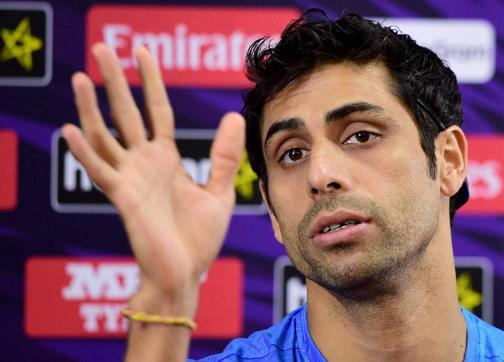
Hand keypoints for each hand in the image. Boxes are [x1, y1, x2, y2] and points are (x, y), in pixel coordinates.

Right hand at [62, 43, 244, 315]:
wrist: (186, 272)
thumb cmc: (199, 237)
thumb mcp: (220, 192)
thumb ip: (224, 156)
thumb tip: (233, 116)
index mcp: (166, 159)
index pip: (156, 111)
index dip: (151, 82)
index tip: (142, 52)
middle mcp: (144, 164)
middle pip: (126, 114)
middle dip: (115, 81)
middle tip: (102, 48)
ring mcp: (131, 179)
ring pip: (104, 136)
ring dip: (90, 108)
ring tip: (81, 77)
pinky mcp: (124, 199)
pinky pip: (100, 172)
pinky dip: (84, 152)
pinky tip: (71, 128)